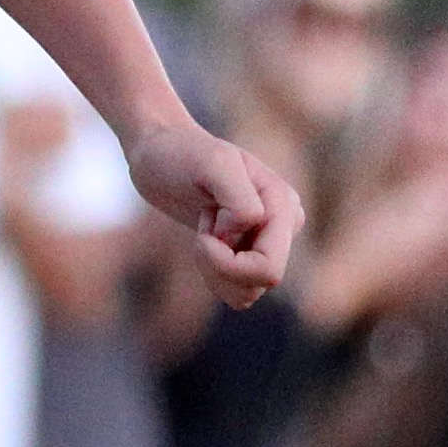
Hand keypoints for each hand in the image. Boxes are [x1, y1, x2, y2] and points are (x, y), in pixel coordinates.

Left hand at [127, 117, 297, 305]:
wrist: (162, 153)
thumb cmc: (182, 154)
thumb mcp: (211, 163)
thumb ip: (237, 195)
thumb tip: (252, 224)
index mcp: (283, 205)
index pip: (268, 269)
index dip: (226, 262)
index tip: (203, 232)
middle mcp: (285, 224)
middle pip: (260, 283)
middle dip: (220, 268)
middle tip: (201, 233)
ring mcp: (270, 240)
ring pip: (249, 292)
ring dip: (216, 270)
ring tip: (205, 232)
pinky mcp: (251, 251)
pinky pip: (238, 289)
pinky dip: (214, 274)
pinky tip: (207, 241)